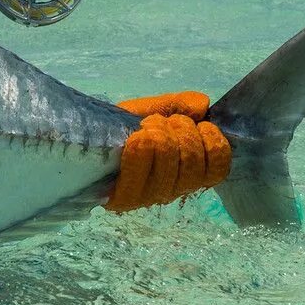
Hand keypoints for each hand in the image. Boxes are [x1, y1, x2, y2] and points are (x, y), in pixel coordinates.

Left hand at [107, 91, 231, 212]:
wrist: (85, 139)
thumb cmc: (123, 127)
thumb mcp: (154, 110)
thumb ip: (180, 105)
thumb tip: (202, 105)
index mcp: (189, 174)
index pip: (219, 167)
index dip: (211, 139)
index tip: (195, 123)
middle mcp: (173, 190)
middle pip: (195, 161)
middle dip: (181, 130)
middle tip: (163, 122)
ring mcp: (148, 197)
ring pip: (170, 162)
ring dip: (159, 134)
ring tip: (146, 127)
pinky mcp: (123, 199)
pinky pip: (140, 170)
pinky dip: (141, 146)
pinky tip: (134, 137)